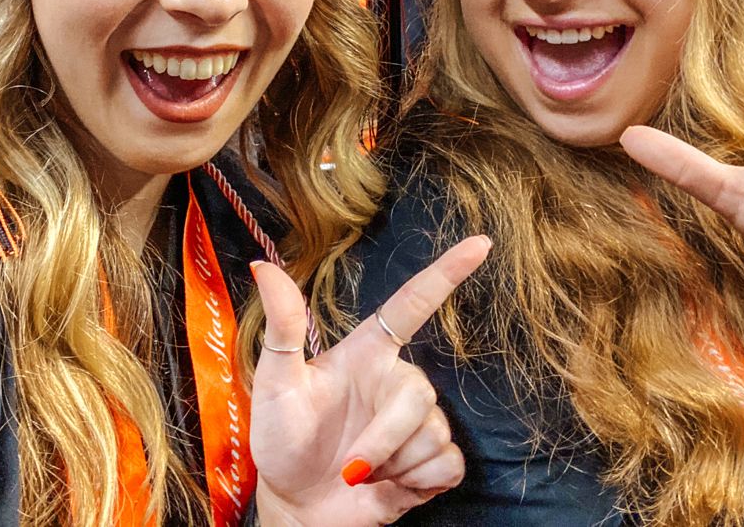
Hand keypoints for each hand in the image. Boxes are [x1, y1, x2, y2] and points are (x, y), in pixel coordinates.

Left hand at [249, 236, 491, 526]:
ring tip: (362, 473)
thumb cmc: (282, 440)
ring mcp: (417, 424)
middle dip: (384, 439)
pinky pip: (448, 465)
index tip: (480, 242)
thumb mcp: (275, 383)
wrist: (295, 507)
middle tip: (350, 466)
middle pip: (420, 395)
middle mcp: (397, 382)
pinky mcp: (431, 465)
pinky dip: (417, 484)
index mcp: (367, 353)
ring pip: (434, 435)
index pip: (413, 304)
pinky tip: (389, 487)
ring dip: (393, 465)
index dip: (447, 272)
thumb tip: (263, 265)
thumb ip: (281, 326)